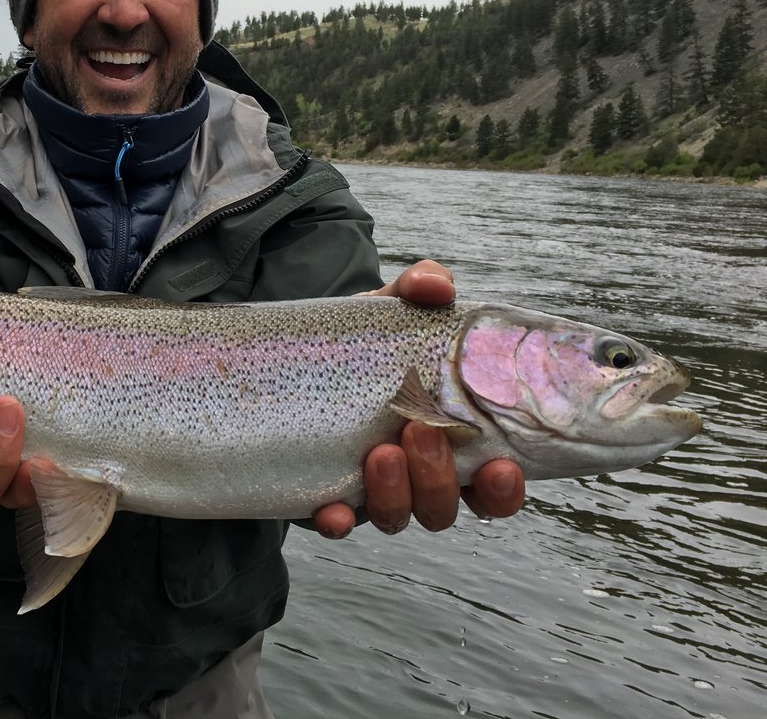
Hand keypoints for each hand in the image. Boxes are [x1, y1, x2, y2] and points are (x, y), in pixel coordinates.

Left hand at [312, 259, 525, 537]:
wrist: (306, 355)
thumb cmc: (371, 339)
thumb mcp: (394, 311)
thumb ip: (419, 288)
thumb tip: (435, 284)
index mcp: (454, 439)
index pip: (493, 483)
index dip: (502, 488)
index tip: (501, 466)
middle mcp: (418, 475)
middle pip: (444, 506)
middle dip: (439, 479)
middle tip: (421, 431)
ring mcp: (372, 489)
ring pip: (398, 516)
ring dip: (395, 494)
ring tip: (380, 452)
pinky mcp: (326, 494)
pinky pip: (335, 523)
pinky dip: (336, 522)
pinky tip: (331, 511)